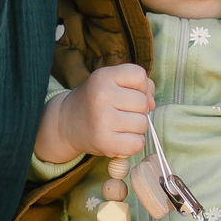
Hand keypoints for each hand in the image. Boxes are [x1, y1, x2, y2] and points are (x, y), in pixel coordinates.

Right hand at [35, 63, 153, 163]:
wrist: (67, 122)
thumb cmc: (97, 101)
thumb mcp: (112, 82)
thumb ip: (139, 85)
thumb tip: (152, 104)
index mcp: (104, 76)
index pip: (140, 76)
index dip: (141, 87)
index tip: (128, 93)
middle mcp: (102, 95)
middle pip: (144, 103)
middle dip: (139, 110)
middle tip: (122, 112)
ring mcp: (102, 119)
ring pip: (143, 124)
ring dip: (137, 127)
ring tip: (121, 125)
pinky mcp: (104, 141)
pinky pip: (136, 143)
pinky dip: (134, 143)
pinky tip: (122, 138)